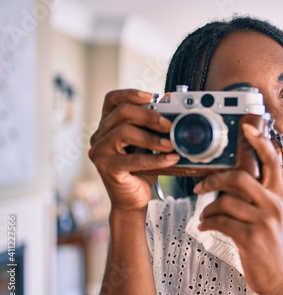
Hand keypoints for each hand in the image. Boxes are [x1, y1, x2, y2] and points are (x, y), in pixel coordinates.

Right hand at [88, 89, 179, 213]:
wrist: (133, 200)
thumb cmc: (141, 170)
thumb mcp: (149, 143)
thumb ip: (154, 125)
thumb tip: (170, 100)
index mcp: (107, 126)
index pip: (112, 100)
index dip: (130, 94)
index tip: (151, 95)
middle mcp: (99, 136)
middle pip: (121, 113)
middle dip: (149, 115)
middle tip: (170, 124)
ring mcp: (99, 151)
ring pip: (124, 132)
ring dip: (152, 137)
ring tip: (171, 144)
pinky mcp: (106, 167)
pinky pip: (133, 159)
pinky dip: (155, 158)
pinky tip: (171, 159)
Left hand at [194, 123, 282, 294]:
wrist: (278, 278)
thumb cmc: (269, 244)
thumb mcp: (272, 215)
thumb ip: (258, 196)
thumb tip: (232, 181)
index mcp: (278, 195)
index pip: (272, 161)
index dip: (259, 143)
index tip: (248, 127)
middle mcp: (274, 204)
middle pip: (240, 178)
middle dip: (214, 180)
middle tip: (200, 187)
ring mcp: (263, 221)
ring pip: (225, 201)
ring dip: (209, 209)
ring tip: (206, 216)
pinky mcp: (250, 238)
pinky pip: (221, 222)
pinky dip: (208, 223)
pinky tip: (206, 227)